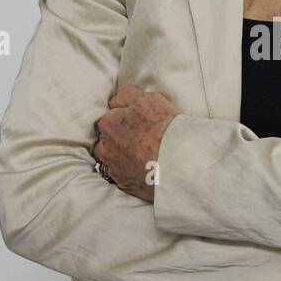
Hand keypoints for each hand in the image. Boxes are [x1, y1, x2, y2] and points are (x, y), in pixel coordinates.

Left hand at [93, 84, 177, 201]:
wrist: (176, 162)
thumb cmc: (163, 128)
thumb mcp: (149, 98)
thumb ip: (128, 96)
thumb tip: (117, 100)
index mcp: (108, 124)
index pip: (110, 118)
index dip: (125, 120)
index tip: (138, 124)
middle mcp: (104, 147)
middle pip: (108, 140)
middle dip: (120, 139)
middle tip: (141, 140)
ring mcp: (112, 168)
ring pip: (113, 159)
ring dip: (122, 157)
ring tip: (143, 156)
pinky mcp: (122, 184)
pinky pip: (122, 176)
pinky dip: (130, 172)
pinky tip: (144, 169)